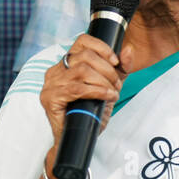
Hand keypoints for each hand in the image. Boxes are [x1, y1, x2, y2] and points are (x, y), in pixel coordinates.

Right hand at [39, 34, 132, 151]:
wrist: (79, 137)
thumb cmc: (90, 112)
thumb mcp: (109, 86)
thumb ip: (120, 69)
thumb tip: (128, 50)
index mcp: (66, 64)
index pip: (82, 41)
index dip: (101, 47)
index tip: (115, 61)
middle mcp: (56, 70)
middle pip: (85, 56)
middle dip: (107, 70)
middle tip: (116, 84)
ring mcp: (51, 84)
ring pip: (82, 70)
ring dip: (103, 81)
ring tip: (112, 92)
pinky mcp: (50, 98)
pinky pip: (78, 88)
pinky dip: (97, 91)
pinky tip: (107, 96)